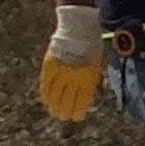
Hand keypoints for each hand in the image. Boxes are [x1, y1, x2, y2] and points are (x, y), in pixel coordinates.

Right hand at [38, 5, 102, 121]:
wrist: (79, 28)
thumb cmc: (93, 45)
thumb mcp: (99, 63)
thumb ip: (94, 78)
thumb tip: (95, 90)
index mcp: (88, 78)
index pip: (81, 100)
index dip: (78, 110)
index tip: (77, 116)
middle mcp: (73, 78)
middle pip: (67, 101)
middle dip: (66, 111)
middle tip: (65, 117)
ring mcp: (60, 73)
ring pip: (54, 96)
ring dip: (54, 105)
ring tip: (55, 112)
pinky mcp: (49, 67)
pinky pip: (45, 85)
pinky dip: (46, 94)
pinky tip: (46, 101)